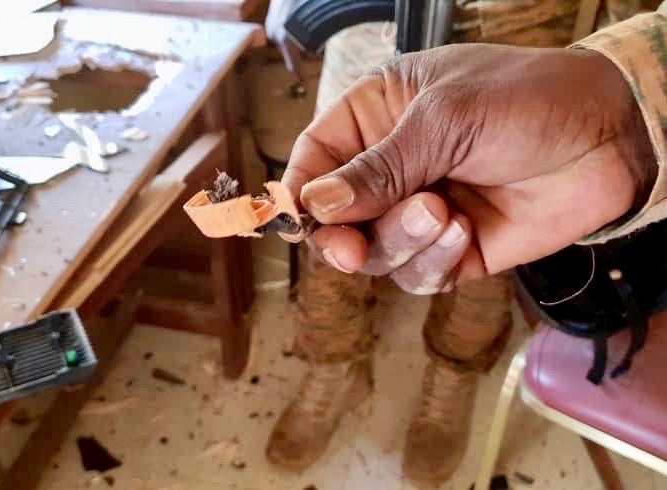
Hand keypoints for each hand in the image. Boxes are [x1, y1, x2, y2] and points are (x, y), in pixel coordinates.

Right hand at [283, 43, 654, 293]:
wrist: (610, 137)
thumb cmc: (527, 99)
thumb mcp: (443, 119)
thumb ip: (377, 168)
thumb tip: (313, 205)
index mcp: (375, 119)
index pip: (315, 160)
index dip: (299, 192)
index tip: (297, 220)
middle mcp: (390, 170)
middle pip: (334, 220)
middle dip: (339, 237)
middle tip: (348, 250)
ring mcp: (419, 213)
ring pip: (373, 253)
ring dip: (400, 240)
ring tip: (441, 211)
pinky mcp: (452, 251)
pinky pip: (417, 273)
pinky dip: (433, 258)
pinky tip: (465, 229)